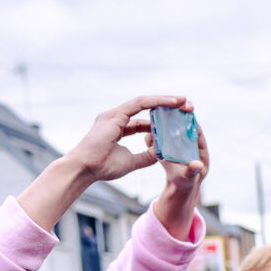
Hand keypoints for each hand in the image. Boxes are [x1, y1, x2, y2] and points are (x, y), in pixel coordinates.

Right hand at [18, 95, 190, 231]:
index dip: (160, 121)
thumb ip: (145, 156)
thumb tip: (161, 153)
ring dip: (166, 101)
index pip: (143, 121)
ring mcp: (115, 114)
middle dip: (167, 107)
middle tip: (186, 107)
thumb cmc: (102, 167)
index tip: (177, 122)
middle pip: (146, 108)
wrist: (85, 169)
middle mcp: (116, 117)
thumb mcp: (131, 162)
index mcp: (118, 127)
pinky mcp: (116, 114)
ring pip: (146, 102)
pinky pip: (141, 103)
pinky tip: (173, 103)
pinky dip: (157, 102)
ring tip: (184, 102)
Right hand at [154, 119, 208, 239]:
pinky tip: (147, 136)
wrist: (177, 192)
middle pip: (183, 130)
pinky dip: (155, 139)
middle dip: (175, 121)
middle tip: (167, 112)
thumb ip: (192, 170)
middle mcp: (189, 147)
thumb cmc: (186, 184)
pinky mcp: (168, 151)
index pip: (197, 132)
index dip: (191, 122)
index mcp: (200, 151)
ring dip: (163, 128)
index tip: (185, 113)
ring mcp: (178, 148)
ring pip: (171, 135)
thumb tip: (197, 165)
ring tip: (155, 123)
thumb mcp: (190, 177)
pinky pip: (162, 142)